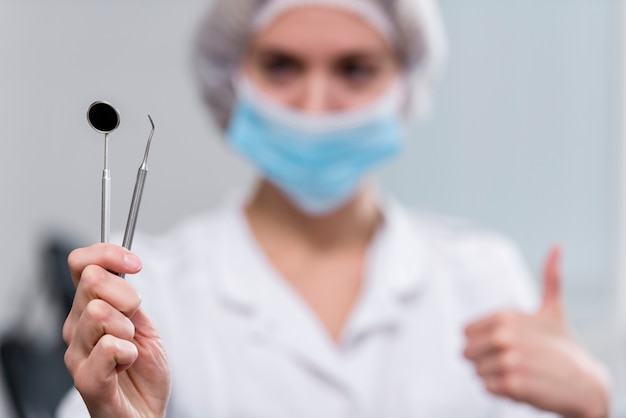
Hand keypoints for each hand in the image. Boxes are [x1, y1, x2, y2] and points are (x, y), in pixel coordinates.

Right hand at [63, 244, 170, 417]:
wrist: (146, 411)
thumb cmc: (142, 370)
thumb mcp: (143, 324)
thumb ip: (128, 299)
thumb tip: (121, 268)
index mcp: (88, 309)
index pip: (80, 264)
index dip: (107, 254)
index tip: (135, 264)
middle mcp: (76, 327)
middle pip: (91, 281)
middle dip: (127, 295)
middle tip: (134, 322)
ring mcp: (77, 354)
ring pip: (99, 312)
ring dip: (128, 330)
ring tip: (130, 350)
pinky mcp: (87, 380)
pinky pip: (108, 347)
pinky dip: (128, 353)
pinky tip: (126, 365)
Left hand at [463, 247, 609, 417]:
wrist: (587, 382)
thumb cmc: (564, 345)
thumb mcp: (553, 309)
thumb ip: (550, 278)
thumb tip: (558, 246)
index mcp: (505, 316)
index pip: (465, 334)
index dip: (482, 343)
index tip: (505, 345)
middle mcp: (504, 335)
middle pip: (466, 353)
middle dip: (484, 360)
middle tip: (512, 362)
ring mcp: (509, 360)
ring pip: (476, 372)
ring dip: (494, 377)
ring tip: (520, 373)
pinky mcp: (513, 384)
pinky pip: (488, 388)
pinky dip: (501, 391)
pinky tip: (522, 386)